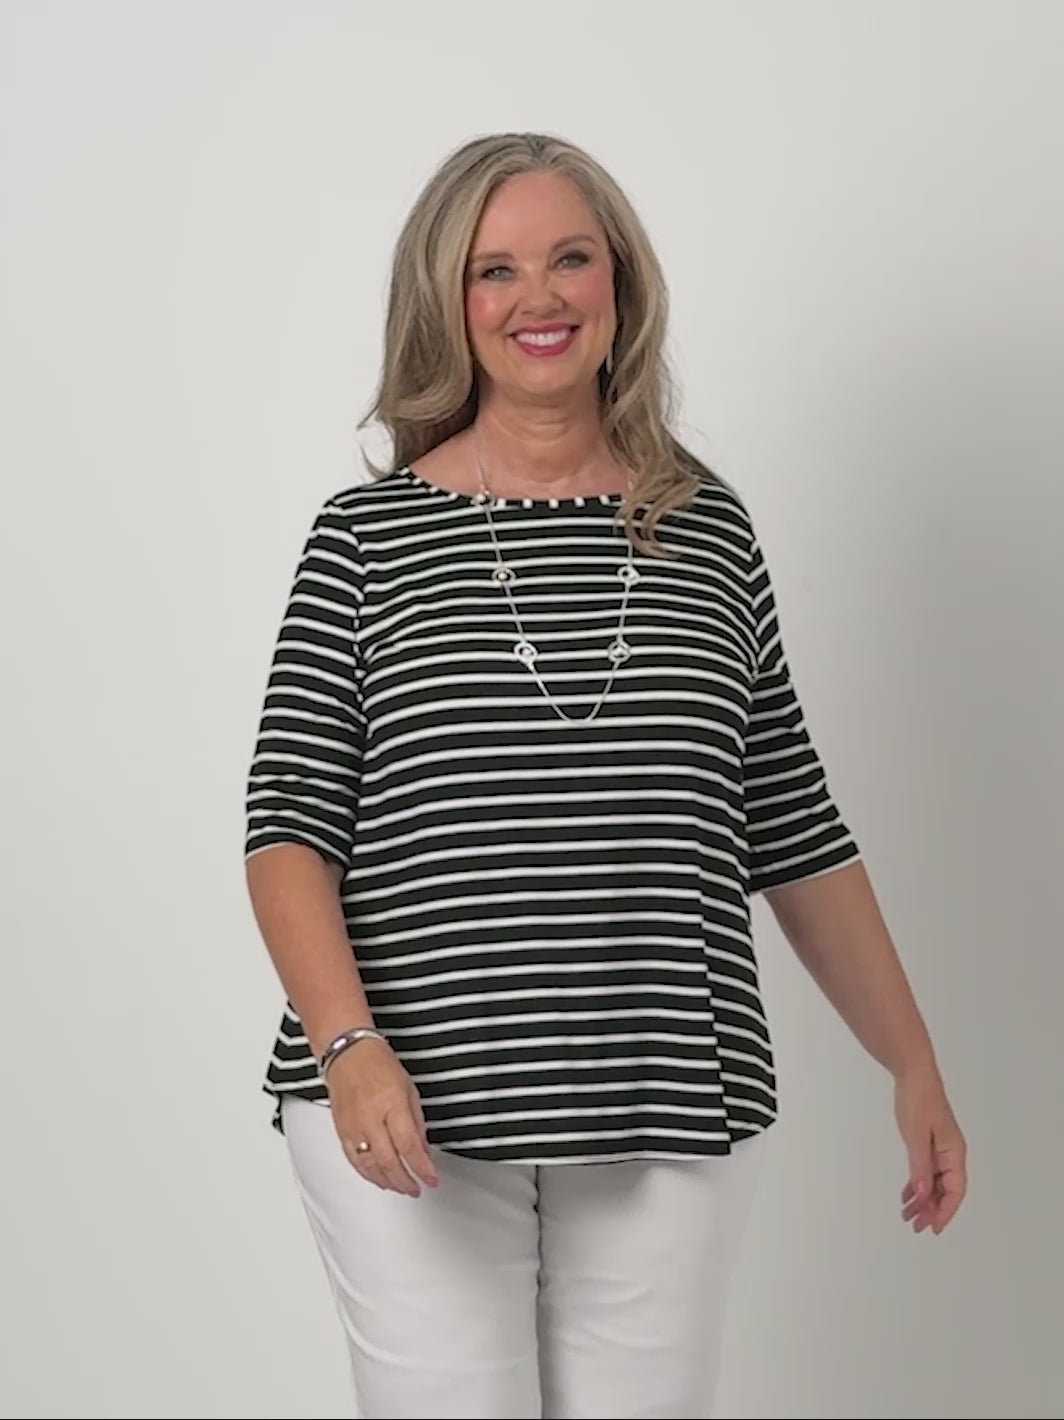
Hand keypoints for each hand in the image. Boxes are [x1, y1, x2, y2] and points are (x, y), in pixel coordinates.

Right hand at [326, 1037, 439, 1197]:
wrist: (347, 1054)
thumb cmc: (378, 1064)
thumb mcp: (409, 1088)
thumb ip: (417, 1122)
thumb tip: (424, 1149)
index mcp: (392, 1104)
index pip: (409, 1145)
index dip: (422, 1167)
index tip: (432, 1179)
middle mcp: (370, 1119)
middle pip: (389, 1162)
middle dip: (406, 1181)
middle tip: (417, 1188)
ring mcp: (353, 1127)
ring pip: (370, 1167)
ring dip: (388, 1182)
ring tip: (402, 1188)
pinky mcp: (341, 1132)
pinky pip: (354, 1162)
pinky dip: (368, 1175)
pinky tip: (379, 1180)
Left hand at [894, 1064, 966, 1233]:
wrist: (913, 1074)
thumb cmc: (918, 1100)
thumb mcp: (916, 1135)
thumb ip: (920, 1166)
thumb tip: (924, 1194)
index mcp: (954, 1152)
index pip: (956, 1190)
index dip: (946, 1211)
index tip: (933, 1227)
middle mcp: (951, 1153)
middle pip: (946, 1190)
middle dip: (932, 1210)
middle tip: (915, 1226)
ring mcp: (940, 1149)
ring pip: (935, 1183)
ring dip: (922, 1200)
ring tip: (907, 1216)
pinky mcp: (928, 1143)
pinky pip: (926, 1171)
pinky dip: (917, 1185)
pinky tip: (907, 1196)